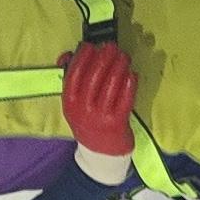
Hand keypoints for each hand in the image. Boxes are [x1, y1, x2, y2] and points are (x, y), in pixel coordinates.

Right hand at [61, 40, 136, 168]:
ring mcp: (100, 115)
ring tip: (124, 56)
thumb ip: (71, 79)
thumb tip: (68, 54)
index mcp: (69, 102)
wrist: (100, 154)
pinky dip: (130, 83)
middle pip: (95, 75)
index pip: (75, 73)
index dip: (83, 56)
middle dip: (105, 56)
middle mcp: (83, 108)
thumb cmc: (88, 122)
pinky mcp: (118, 121)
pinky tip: (132, 73)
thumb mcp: (74, 104)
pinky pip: (125, 97)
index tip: (91, 45)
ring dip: (119, 65)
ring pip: (111, 83)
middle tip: (112, 46)